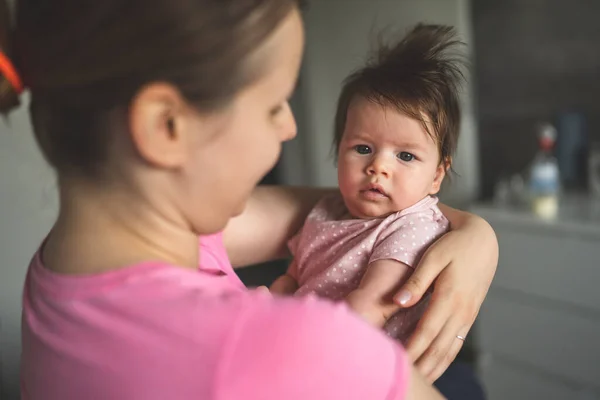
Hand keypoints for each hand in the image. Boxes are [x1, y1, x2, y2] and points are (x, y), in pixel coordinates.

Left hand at [394, 214, 497, 381]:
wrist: (483, 240)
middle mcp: (462, 311)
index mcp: (450, 296)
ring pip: (450, 349)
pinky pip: (457, 343)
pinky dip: (446, 358)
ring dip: (435, 367)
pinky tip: (435, 366)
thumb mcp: (433, 257)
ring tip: (419, 380)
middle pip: (439, 347)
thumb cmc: (453, 245)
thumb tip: (398, 302)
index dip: (412, 349)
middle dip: (422, 365)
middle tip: (405, 379)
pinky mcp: (470, 315)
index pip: (427, 331)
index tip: (398, 362)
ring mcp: (468, 315)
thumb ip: (417, 281)